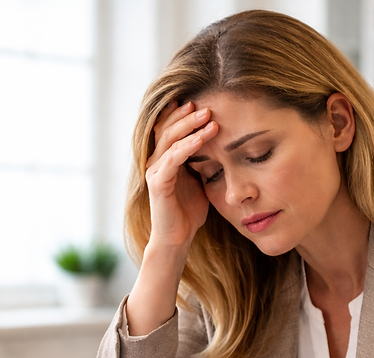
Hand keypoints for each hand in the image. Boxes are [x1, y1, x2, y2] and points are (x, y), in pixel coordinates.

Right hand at [145, 100, 218, 249]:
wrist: (177, 239)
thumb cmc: (188, 212)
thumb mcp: (199, 180)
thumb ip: (202, 161)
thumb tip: (219, 144)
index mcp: (164, 159)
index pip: (168, 129)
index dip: (181, 115)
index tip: (200, 102)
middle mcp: (155, 162)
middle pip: (167, 129)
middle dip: (187, 116)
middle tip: (207, 106)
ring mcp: (155, 171)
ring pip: (170, 140)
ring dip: (190, 127)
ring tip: (208, 116)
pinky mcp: (158, 183)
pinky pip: (173, 159)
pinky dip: (188, 146)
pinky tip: (202, 138)